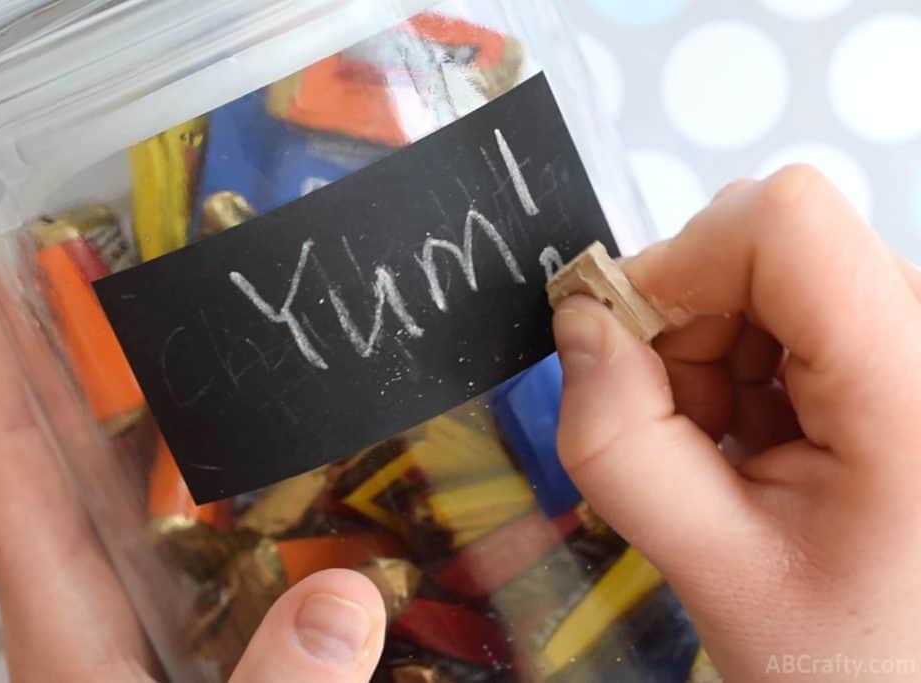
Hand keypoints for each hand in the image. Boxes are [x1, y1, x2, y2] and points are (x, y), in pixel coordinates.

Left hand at [0, 217, 385, 681]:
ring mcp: (148, 605)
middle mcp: (97, 595)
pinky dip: (216, 460)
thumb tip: (346, 600)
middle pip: (60, 441)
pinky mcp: (199, 623)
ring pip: (131, 472)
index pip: (8, 457)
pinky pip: (199, 519)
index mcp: (70, 622)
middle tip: (73, 234)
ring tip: (170, 299)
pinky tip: (259, 431)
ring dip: (138, 383)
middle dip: (53, 332)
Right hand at [553, 166, 920, 681]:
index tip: (628, 345)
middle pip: (768, 243)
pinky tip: (757, 435)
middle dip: (688, 325)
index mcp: (912, 392)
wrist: (912, 680)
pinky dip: (741, 360)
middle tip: (688, 430)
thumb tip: (577, 322)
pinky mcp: (897, 346)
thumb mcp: (711, 569)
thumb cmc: (842, 653)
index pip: (786, 222)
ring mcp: (918, 338)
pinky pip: (789, 302)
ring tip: (728, 446)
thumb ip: (620, 445)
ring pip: (768, 269)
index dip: (680, 263)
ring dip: (711, 350)